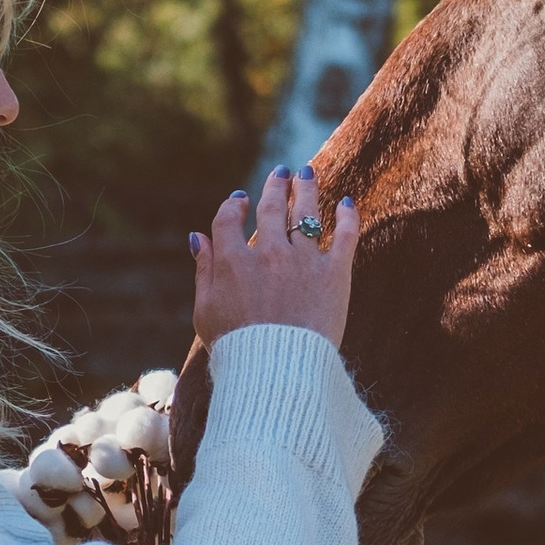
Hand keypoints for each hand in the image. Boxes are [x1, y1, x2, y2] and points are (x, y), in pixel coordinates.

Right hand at [191, 165, 358, 348]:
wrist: (278, 371)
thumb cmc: (236, 349)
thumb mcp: (206, 312)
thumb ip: (203, 270)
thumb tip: (197, 237)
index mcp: (233, 262)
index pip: (230, 219)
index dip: (234, 205)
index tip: (241, 200)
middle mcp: (268, 254)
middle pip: (271, 207)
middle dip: (275, 185)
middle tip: (282, 172)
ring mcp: (303, 261)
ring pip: (305, 212)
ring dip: (306, 188)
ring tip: (307, 173)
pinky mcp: (334, 274)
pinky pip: (345, 236)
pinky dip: (348, 217)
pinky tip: (348, 203)